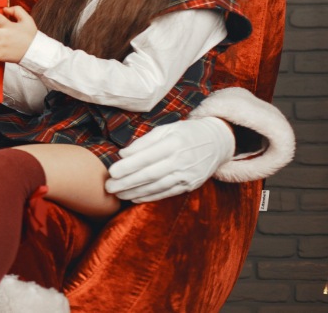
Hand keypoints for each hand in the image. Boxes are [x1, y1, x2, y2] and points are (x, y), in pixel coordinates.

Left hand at [105, 117, 234, 202]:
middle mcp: (182, 160)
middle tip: (109, 188)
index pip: (147, 157)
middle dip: (127, 183)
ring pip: (157, 186)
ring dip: (135, 192)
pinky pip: (167, 193)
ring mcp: (188, 174)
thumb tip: (123, 154)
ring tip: (118, 195)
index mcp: (174, 142)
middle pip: (150, 174)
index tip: (112, 172)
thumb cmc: (186, 132)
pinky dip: (150, 196)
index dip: (128, 166)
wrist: (218, 142)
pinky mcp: (191, 184)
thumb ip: (144, 142)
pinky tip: (135, 197)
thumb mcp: (166, 129)